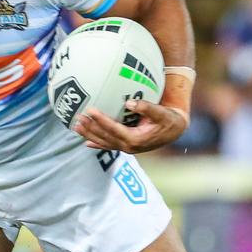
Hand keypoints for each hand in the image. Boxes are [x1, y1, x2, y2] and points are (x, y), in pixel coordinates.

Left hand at [73, 99, 187, 153]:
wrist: (174, 130)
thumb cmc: (168, 119)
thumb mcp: (161, 112)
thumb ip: (147, 107)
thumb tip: (129, 103)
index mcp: (136, 138)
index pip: (113, 129)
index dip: (101, 120)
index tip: (90, 110)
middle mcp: (129, 146)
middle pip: (105, 137)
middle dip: (90, 128)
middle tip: (78, 118)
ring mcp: (127, 148)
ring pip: (104, 143)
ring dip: (90, 135)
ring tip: (76, 126)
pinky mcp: (127, 146)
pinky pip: (109, 146)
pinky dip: (97, 144)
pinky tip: (86, 143)